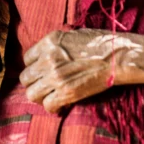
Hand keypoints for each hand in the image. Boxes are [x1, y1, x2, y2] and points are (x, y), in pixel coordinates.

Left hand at [20, 29, 143, 112]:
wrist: (117, 56)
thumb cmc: (100, 44)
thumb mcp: (72, 35)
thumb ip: (55, 45)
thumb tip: (46, 55)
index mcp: (49, 42)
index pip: (27, 58)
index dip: (34, 67)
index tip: (42, 72)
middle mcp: (48, 58)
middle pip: (26, 78)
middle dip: (35, 84)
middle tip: (45, 87)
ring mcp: (56, 76)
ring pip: (32, 94)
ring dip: (41, 97)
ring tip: (51, 96)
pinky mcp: (66, 92)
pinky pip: (48, 105)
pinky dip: (53, 107)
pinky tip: (61, 105)